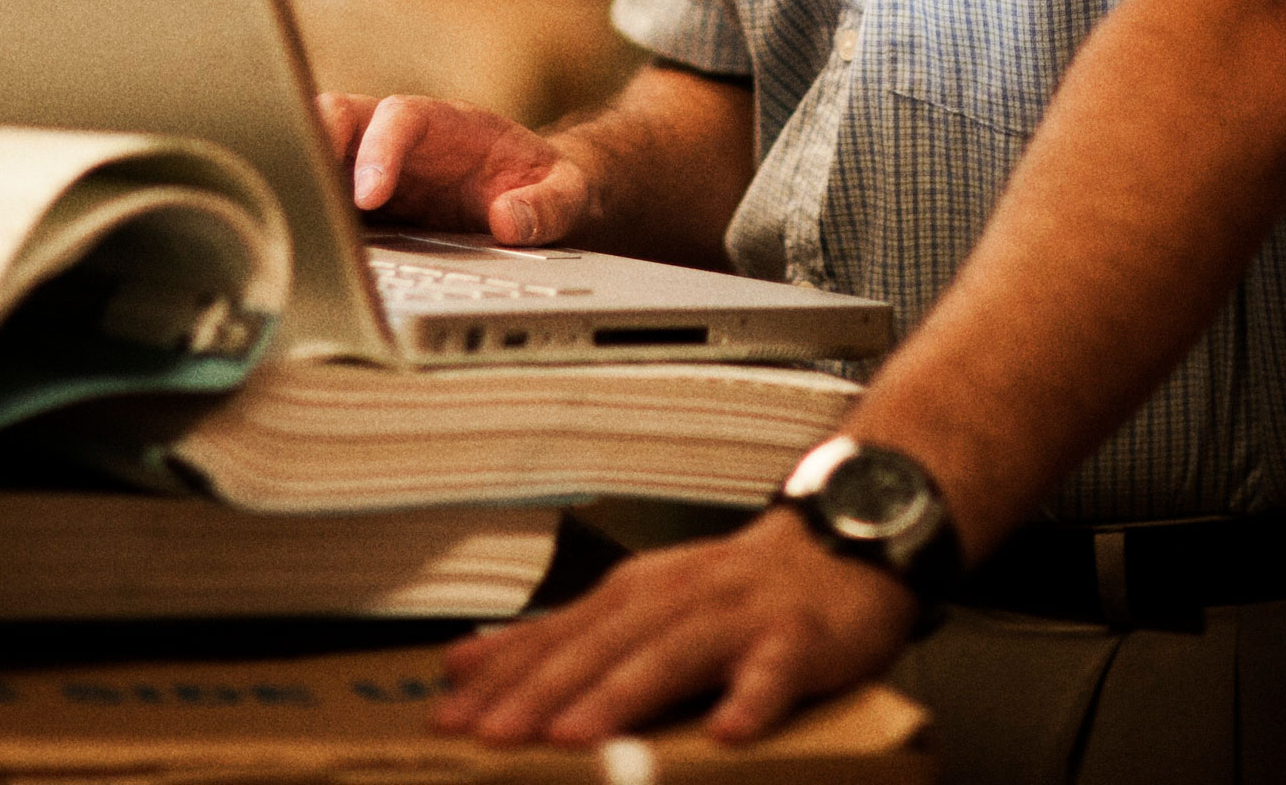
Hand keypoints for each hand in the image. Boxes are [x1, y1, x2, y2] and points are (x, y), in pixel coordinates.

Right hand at [315, 93, 598, 242]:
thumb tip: (510, 222)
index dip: (379, 149)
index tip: (370, 195)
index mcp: (447, 123)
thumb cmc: (543, 182)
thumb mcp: (567, 192)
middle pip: (342, 115)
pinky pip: (321, 194)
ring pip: (318, 148)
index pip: (400, 116)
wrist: (533, 189)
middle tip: (299, 190)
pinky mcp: (361, 196)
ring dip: (299, 174)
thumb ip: (548, 205)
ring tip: (283, 218)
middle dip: (313, 140)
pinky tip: (295, 244)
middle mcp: (401, 136)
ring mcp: (374, 162)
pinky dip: (304, 211)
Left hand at [434, 507, 917, 743]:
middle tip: (494, 735)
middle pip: (598, 648)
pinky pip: (771, 674)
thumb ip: (559, 637)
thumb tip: (466, 661)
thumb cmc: (729, 593)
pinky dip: (749, 700)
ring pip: (669, 657)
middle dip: (542, 693)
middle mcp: (673, 599)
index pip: (553, 638)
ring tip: (578, 737)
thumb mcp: (638, 605)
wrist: (837, 549)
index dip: (500, 678)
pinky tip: (728, 730)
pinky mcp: (794, 640)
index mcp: (630, 596)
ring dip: (621, 696)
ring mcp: (734, 617)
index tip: (448, 715)